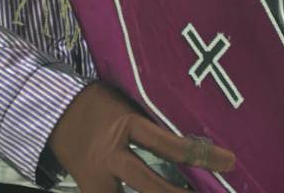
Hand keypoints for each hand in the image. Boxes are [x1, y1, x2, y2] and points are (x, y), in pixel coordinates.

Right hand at [49, 82, 234, 192]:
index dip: (199, 155)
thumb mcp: (125, 100)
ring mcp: (97, 177)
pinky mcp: (90, 191)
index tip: (228, 161)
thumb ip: (151, 118)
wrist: (54, 112)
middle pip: (150, 184)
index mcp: (122, 122)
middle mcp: (109, 153)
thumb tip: (192, 136)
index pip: (166, 144)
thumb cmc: (100, 101)